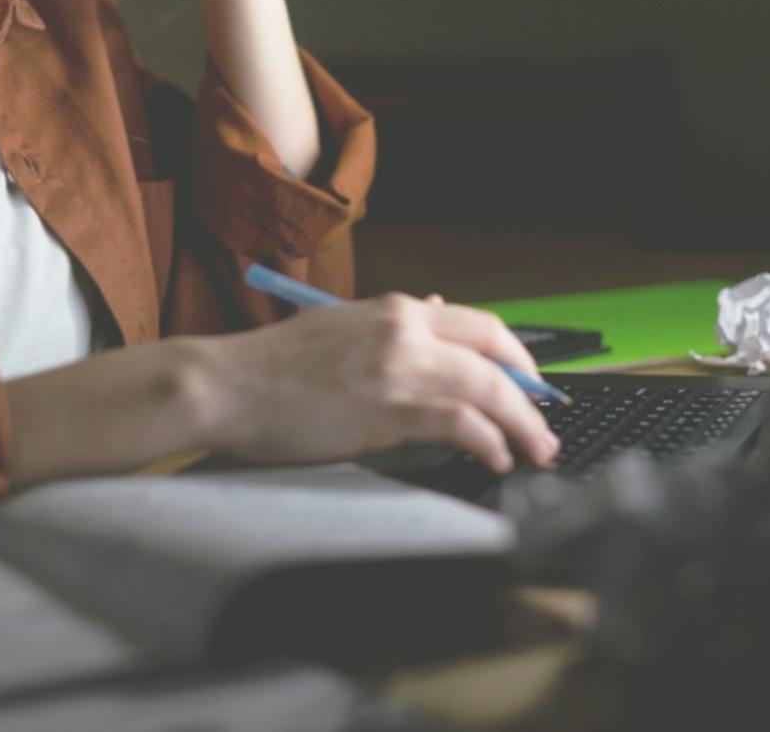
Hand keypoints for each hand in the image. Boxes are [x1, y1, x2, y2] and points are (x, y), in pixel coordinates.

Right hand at [197, 294, 560, 473]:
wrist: (224, 387)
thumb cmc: (270, 370)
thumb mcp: (340, 330)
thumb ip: (390, 328)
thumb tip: (435, 311)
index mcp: (393, 310)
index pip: (479, 325)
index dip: (516, 357)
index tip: (529, 384)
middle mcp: (406, 329)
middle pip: (497, 355)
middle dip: (532, 393)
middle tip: (544, 423)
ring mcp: (401, 366)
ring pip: (491, 390)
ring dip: (523, 425)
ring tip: (536, 450)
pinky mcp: (392, 407)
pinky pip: (464, 424)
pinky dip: (490, 443)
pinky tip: (496, 458)